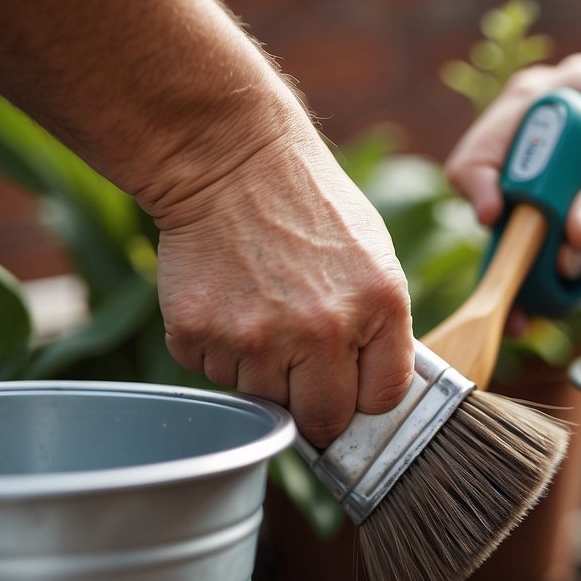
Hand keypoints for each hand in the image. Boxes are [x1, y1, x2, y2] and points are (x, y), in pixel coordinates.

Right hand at [151, 133, 413, 447]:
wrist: (229, 160)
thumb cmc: (309, 207)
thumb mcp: (376, 260)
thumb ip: (381, 330)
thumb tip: (373, 394)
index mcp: (378, 307)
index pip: (382, 400)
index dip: (365, 396)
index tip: (350, 385)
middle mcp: (320, 330)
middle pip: (322, 420)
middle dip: (314, 404)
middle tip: (300, 365)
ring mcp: (254, 337)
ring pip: (262, 399)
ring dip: (261, 370)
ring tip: (261, 307)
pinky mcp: (198, 334)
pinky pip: (213, 374)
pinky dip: (218, 348)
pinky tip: (227, 299)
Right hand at [444, 54, 580, 275]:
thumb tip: (574, 234)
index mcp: (573, 92)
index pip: (496, 138)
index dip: (489, 187)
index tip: (503, 228)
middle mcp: (549, 114)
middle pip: (488, 176)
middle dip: (504, 235)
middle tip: (528, 288)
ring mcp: (552, 150)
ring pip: (507, 208)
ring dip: (518, 258)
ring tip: (537, 305)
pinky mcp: (564, 184)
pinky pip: (535, 226)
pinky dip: (540, 262)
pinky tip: (557, 294)